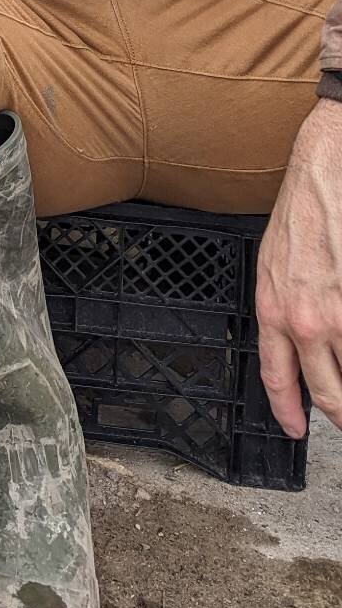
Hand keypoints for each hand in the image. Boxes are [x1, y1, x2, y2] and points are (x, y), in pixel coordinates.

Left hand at [256, 97, 341, 435]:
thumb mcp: (272, 268)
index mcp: (274, 310)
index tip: (296, 430)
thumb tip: (297, 346)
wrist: (323, 177)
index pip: (277, 377)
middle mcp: (308, 320)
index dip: (287, 411)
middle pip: (332, 394)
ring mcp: (341, 315)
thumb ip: (284, 311)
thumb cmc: (301, 216)